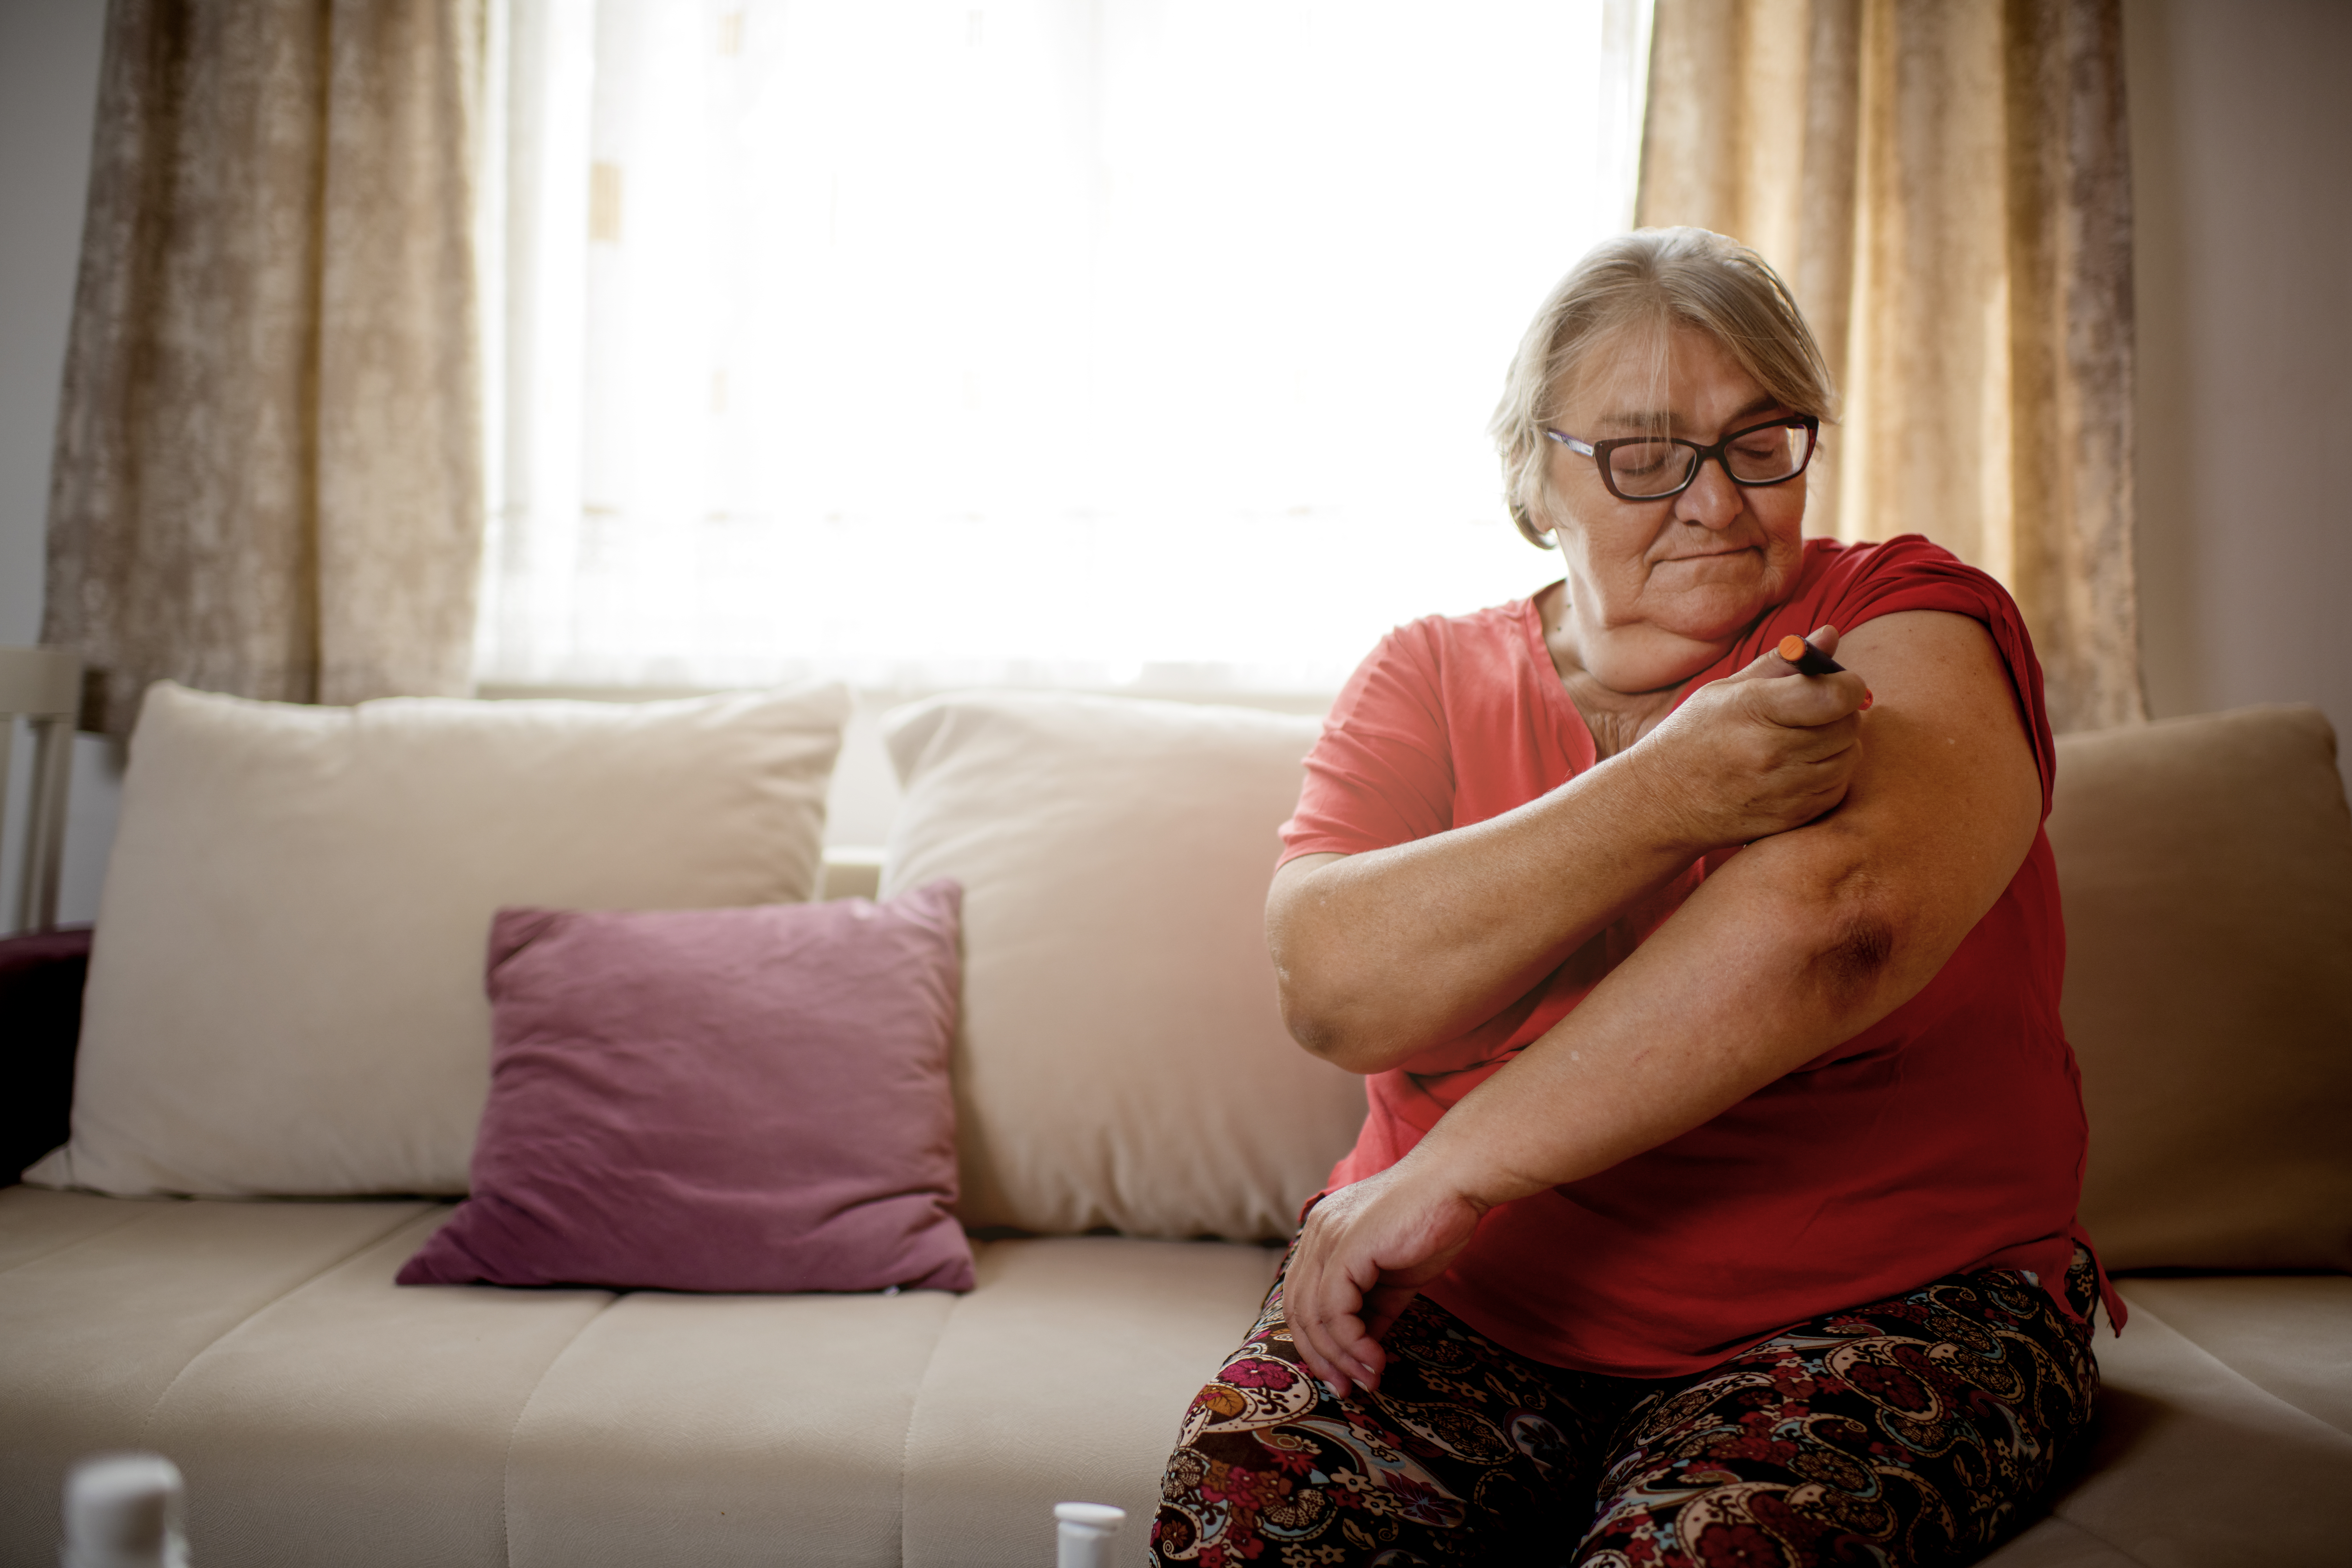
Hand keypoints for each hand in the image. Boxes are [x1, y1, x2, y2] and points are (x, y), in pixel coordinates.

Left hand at [1282, 1160, 1485, 1397]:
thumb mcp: (1396, 1276)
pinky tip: (1375, 1358)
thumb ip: (1375, 1308)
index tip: (1342, 1376)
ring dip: (1340, 1357)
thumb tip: (1366, 1349)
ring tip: (1368, 1378)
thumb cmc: (1432, 1222)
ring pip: (1313, 1315)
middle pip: (1298, 1311)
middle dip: (1321, 1357)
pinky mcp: (1346, 1247)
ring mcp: (1327, 1238)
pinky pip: (1335, 1309)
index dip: (1317, 1343)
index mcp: (1322, 1236)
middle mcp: (1316, 1235)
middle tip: (1347, 1389)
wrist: (1456, 1183)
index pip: (1302, 1299)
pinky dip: (1352, 1342)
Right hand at [1631, 623, 1871, 852]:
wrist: (1660, 802)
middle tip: (1820, 710)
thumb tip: (1830, 634)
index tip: (1840, 683)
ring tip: (1807, 737)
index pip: (1833, 695)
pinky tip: (1801, 766)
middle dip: (1843, 712)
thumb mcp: (1725, 690)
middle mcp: (1770, 752)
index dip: (1848, 684)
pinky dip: (1830, 774)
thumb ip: (1782, 663)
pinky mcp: (1790, 818)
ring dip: (1839, 745)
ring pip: (1848, 758)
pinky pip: (1837, 788)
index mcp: (1753, 709)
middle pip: (1847, 726)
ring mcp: (1781, 790)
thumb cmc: (1693, 736)